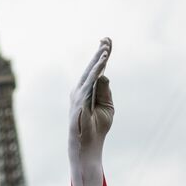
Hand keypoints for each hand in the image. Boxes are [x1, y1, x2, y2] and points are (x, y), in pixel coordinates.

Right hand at [69, 38, 114, 160]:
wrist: (88, 147)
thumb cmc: (96, 129)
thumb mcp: (106, 107)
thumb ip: (105, 91)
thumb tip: (104, 74)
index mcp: (86, 91)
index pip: (96, 71)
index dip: (102, 56)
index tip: (108, 41)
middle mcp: (79, 91)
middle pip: (91, 68)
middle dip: (99, 53)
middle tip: (107, 38)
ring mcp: (78, 96)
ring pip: (90, 73)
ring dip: (99, 59)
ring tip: (106, 47)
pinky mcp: (80, 102)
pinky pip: (90, 82)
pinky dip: (97, 71)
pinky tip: (103, 62)